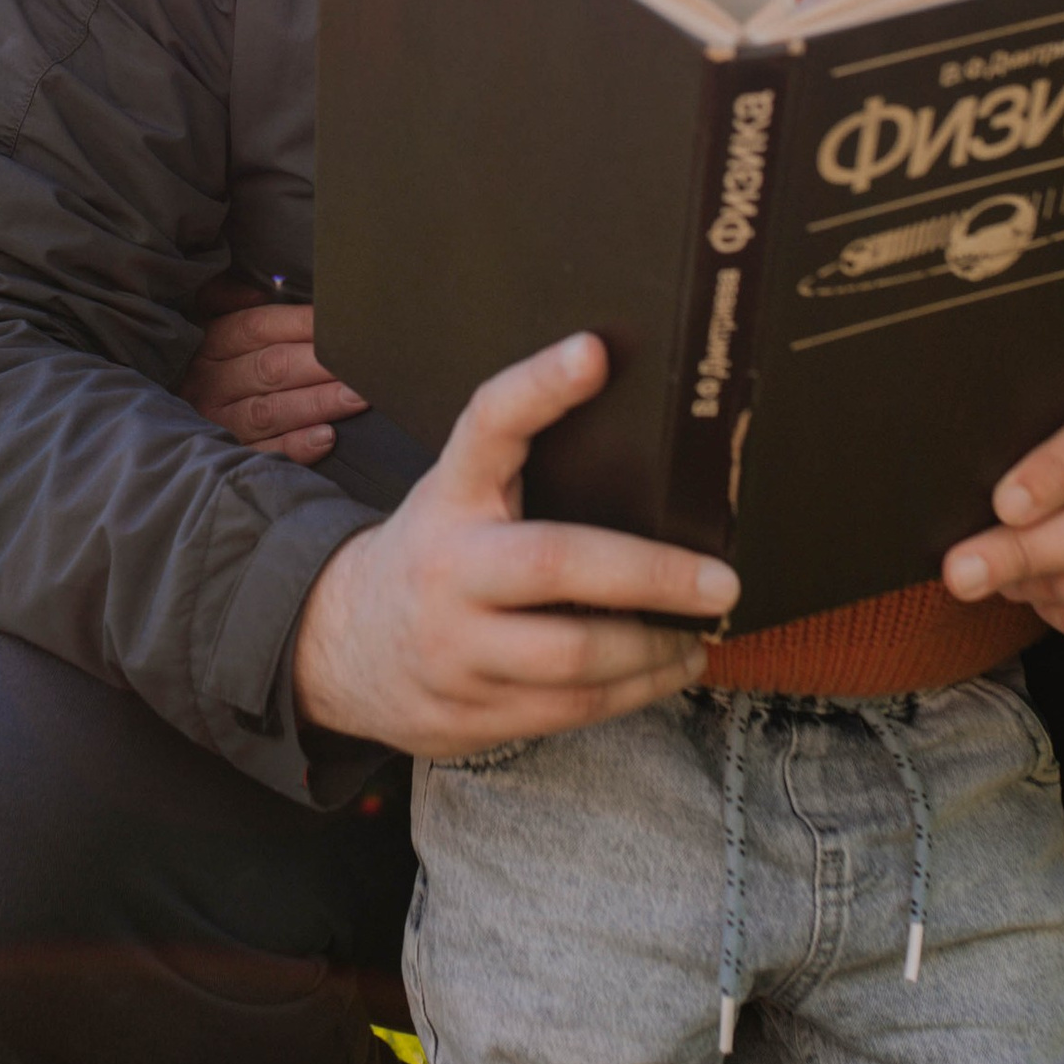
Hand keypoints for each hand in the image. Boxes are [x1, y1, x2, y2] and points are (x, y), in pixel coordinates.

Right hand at [185, 292, 366, 464]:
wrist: (158, 425)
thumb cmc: (202, 361)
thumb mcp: (198, 321)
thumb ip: (223, 298)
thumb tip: (255, 291)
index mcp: (207, 343)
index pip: (256, 327)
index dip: (300, 323)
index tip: (338, 320)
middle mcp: (209, 382)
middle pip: (269, 368)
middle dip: (319, 364)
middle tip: (361, 362)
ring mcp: (216, 422)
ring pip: (270, 411)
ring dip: (316, 403)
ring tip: (356, 397)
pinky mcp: (227, 455)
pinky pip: (264, 453)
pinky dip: (295, 446)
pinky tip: (327, 438)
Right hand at [291, 332, 733, 758]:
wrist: (343, 646)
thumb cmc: (435, 558)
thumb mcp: (458, 499)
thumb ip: (520, 473)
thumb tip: (649, 449)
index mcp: (450, 497)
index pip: (488, 426)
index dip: (538, 386)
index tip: (593, 351)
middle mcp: (448, 569)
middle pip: (554, 564)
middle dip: (651, 574)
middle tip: (721, 580)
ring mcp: (455, 648)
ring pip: (574, 655)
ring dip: (654, 647)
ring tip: (701, 631)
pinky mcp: (471, 712)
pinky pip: (572, 708)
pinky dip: (635, 690)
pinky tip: (667, 668)